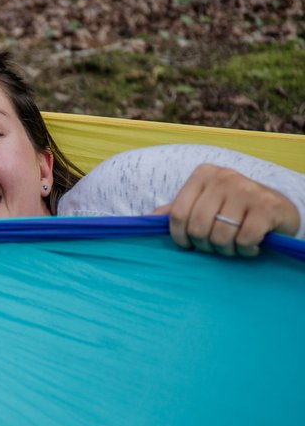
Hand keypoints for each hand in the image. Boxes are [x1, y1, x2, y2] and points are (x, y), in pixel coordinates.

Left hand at [153, 164, 300, 256]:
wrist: (278, 208)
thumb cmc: (233, 209)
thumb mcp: (203, 204)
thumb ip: (176, 210)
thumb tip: (147, 220)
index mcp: (203, 175)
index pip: (177, 215)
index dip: (180, 238)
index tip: (189, 245)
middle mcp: (223, 177)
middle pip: (197, 227)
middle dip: (204, 245)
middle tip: (215, 246)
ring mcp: (246, 189)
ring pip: (220, 236)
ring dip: (226, 250)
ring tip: (233, 245)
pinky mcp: (267, 206)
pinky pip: (244, 239)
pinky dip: (245, 249)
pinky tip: (251, 245)